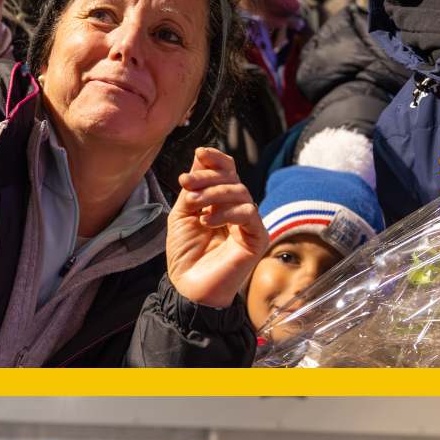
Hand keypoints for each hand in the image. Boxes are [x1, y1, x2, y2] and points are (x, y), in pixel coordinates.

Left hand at [166, 148, 268, 305]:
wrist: (188, 287)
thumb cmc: (185, 255)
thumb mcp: (182, 215)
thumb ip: (193, 188)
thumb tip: (201, 155)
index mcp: (220, 202)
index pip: (227, 172)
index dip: (217, 160)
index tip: (201, 152)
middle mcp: (237, 210)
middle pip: (233, 179)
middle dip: (208, 176)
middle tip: (187, 183)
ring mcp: (249, 223)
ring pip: (240, 192)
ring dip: (214, 193)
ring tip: (194, 204)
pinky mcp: (257, 237)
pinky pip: (247, 213)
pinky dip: (226, 212)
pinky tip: (207, 220)